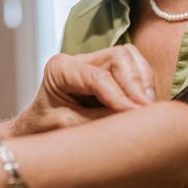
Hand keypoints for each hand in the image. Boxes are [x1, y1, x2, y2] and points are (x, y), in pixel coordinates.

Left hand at [14, 46, 155, 135]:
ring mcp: (94, 62)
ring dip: (144, 82)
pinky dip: (144, 85)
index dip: (120, 95)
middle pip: (119, 57)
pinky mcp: (108, 70)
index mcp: (60, 69)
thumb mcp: (69, 127)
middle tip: (148, 110)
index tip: (136, 113)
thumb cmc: (46, 129)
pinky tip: (146, 104)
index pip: (97, 77)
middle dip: (137, 83)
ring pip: (130, 58)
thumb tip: (135, 116)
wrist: (38, 130)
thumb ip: (99, 120)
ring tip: (149, 108)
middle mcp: (78, 59)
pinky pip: (133, 68)